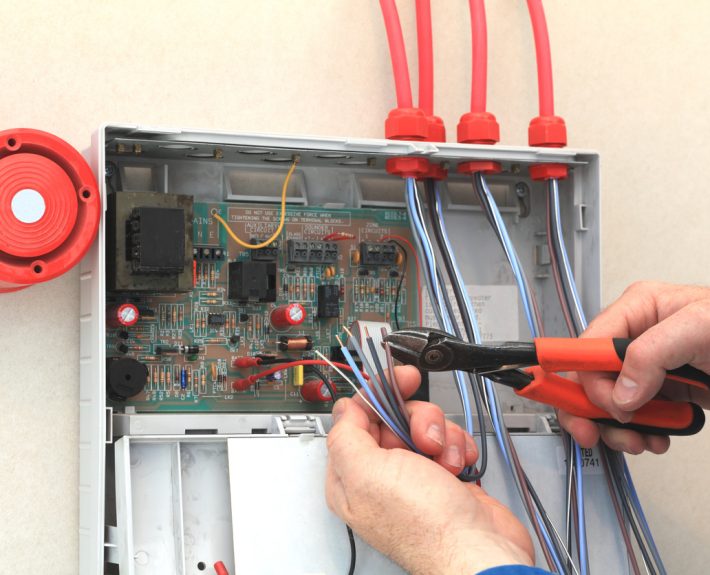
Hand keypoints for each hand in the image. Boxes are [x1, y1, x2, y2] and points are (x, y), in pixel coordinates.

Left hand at [326, 365, 533, 574]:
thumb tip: (343, 409)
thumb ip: (346, 436)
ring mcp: (416, 475)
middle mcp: (382, 475)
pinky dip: (458, 447)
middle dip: (416, 419)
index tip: (400, 380)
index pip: (357, 418)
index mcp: (352, 475)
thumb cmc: (424, 524)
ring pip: (425, 426)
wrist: (478, 550)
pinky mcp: (446, 476)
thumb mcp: (367, 473)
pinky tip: (459, 465)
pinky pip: (449, 441)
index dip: (378, 395)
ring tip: (444, 460)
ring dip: (440, 435)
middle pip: (394, 417)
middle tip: (423, 437)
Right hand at [559, 281, 709, 453]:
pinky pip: (632, 415)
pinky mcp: (661, 391)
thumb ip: (652, 353)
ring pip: (607, 402)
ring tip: (640, 438)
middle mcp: (635, 338)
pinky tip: (656, 437)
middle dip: (592, 409)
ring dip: (618, 428)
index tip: (581, 404)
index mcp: (636, 310)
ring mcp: (647, 367)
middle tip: (597, 434)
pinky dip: (640, 432)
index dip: (580, 376)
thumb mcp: (699, 327)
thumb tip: (619, 390)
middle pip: (588, 376)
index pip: (587, 345)